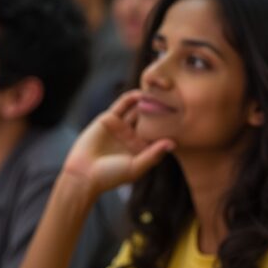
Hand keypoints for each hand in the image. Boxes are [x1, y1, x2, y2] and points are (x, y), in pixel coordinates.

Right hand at [61, 90, 175, 197]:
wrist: (83, 174)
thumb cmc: (111, 176)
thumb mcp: (136, 167)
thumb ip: (154, 154)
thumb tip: (173, 143)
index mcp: (143, 148)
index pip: (159, 132)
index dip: (170, 124)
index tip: (184, 115)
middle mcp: (134, 136)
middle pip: (151, 118)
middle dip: (161, 108)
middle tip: (175, 98)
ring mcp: (122, 126)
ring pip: (138, 109)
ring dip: (147, 100)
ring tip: (160, 91)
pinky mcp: (109, 118)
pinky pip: (122, 105)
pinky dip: (131, 97)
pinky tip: (141, 92)